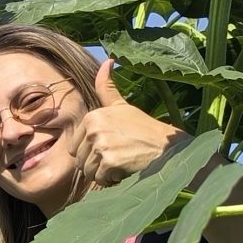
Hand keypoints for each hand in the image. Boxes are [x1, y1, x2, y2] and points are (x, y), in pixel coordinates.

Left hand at [77, 58, 187, 188]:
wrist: (167, 148)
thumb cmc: (144, 128)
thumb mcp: (122, 106)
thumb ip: (107, 87)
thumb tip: (106, 61)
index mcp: (92, 116)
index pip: (75, 148)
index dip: (92, 153)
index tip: (111, 148)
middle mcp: (94, 128)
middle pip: (80, 160)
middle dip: (96, 165)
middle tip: (118, 157)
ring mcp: (101, 145)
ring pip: (88, 172)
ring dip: (104, 174)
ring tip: (122, 163)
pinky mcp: (109, 161)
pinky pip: (100, 180)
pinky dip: (111, 180)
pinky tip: (125, 171)